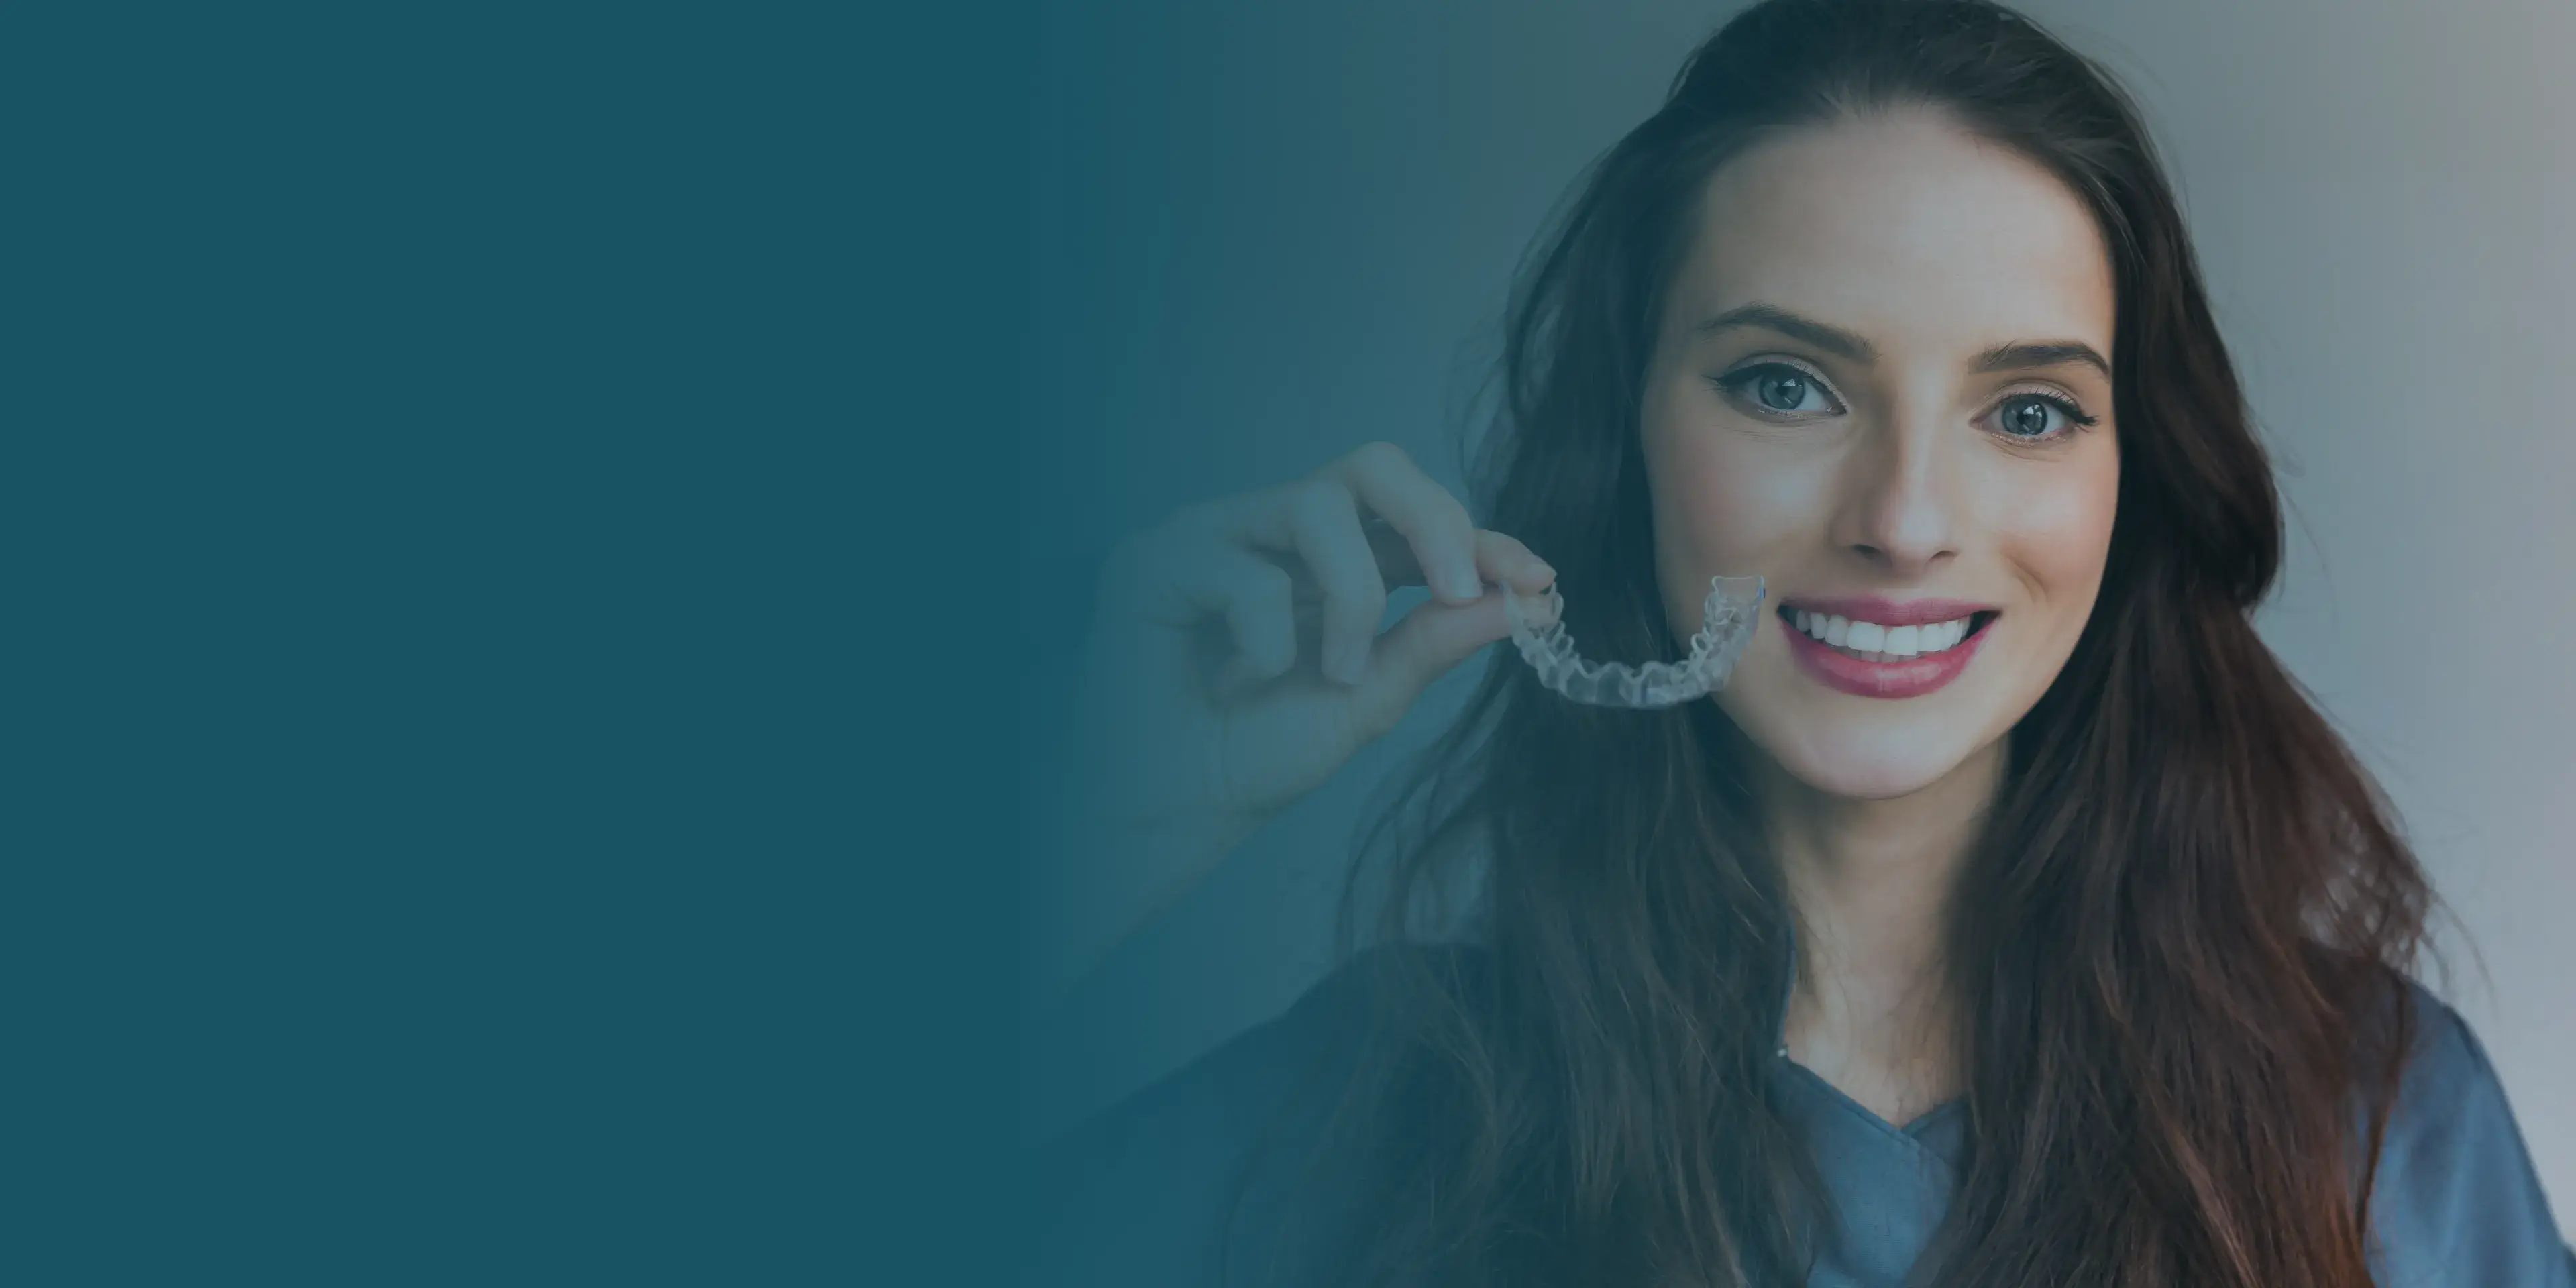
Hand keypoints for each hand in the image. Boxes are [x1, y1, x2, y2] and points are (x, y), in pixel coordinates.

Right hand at [1043, 442, 1554, 990]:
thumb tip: (1524, 601)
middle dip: (1431, 517)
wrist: (1173, 812)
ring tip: (1330, 672)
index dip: (1483, 540)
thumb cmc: (1255, 758)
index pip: (1419, 523)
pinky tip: (1234, 682)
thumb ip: (1434, 642)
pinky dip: (1264, 638)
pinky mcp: (1153, 559)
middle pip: (1371, 465)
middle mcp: (1273, 531)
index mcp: (1332, 560)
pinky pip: (1244, 570)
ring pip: (1315, 504)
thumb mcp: (1368, 699)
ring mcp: (1214, 535)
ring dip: (1345, 597)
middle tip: (1460, 587)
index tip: (1539, 581)